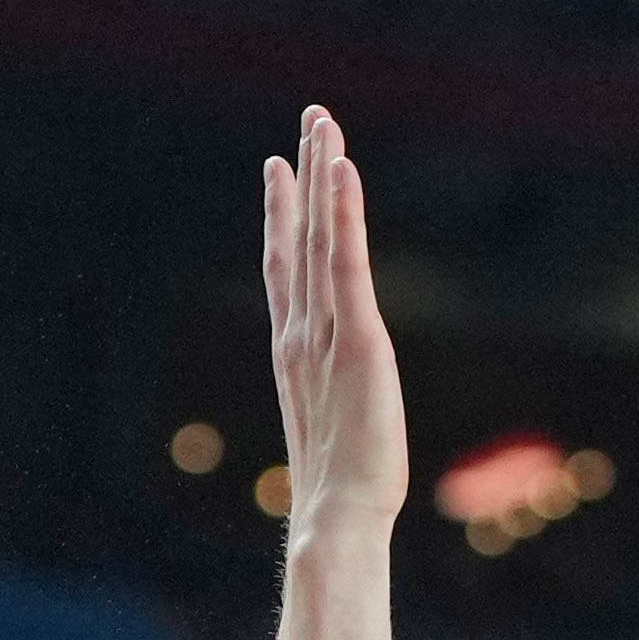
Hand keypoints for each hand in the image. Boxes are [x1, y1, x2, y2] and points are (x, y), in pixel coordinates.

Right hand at [266, 106, 406, 543]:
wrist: (339, 520)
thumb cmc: (342, 494)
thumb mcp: (335, 433)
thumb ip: (330, 406)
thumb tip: (336, 410)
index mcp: (295, 352)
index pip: (286, 268)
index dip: (281, 215)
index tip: (281, 167)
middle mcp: (302, 333)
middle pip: (299, 238)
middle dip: (306, 175)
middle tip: (311, 119)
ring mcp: (325, 333)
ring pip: (319, 237)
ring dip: (323, 176)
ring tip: (323, 123)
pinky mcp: (358, 340)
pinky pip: (346, 263)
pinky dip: (341, 214)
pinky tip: (342, 171)